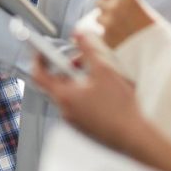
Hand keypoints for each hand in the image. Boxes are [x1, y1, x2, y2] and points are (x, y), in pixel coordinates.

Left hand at [32, 33, 145, 150]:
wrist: (132, 135)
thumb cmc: (119, 108)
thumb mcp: (103, 70)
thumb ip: (88, 50)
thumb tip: (79, 35)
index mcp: (64, 96)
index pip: (39, 75)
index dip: (38, 59)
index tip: (42, 50)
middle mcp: (65, 109)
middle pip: (57, 82)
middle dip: (68, 68)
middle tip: (83, 61)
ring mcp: (73, 120)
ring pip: (69, 93)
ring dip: (79, 80)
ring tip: (98, 76)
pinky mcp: (83, 125)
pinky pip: (77, 104)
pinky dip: (84, 93)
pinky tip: (103, 92)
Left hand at [96, 0, 155, 48]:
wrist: (158, 53)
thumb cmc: (156, 31)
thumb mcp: (144, 9)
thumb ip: (128, 4)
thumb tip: (116, 2)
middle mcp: (114, 7)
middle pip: (99, 2)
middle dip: (105, 8)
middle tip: (115, 15)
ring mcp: (108, 23)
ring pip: (98, 18)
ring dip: (105, 22)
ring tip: (119, 29)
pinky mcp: (105, 38)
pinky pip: (102, 33)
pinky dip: (108, 35)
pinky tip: (120, 39)